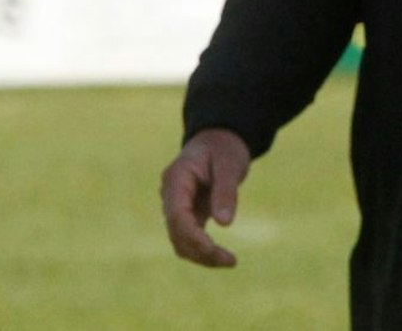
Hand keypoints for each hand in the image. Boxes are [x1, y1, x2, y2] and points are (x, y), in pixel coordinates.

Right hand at [160, 127, 251, 267]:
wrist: (219, 140)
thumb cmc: (225, 148)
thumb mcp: (230, 164)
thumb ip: (226, 191)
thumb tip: (225, 223)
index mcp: (176, 179)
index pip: (176, 215)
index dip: (192, 236)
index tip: (212, 250)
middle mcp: (170, 195)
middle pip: (176, 232)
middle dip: (200, 251)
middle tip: (231, 261)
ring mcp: (176, 206)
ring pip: (180, 240)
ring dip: (201, 254)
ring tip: (230, 261)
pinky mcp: (186, 214)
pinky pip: (189, 237)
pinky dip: (203, 249)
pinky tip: (223, 257)